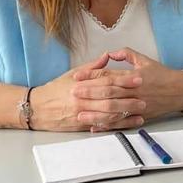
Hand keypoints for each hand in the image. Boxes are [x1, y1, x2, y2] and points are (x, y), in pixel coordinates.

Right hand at [30, 53, 146, 131]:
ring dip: (126, 113)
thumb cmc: (55, 89)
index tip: (139, 78)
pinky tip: (128, 123)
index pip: (107, 81)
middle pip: (110, 98)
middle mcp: (83, 99)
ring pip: (108, 114)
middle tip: (146, 96)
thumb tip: (107, 56)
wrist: (36, 108)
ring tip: (141, 111)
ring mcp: (83, 113)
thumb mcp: (72, 74)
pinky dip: (117, 124)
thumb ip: (92, 67)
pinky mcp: (82, 126)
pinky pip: (102, 125)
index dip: (125, 80)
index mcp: (82, 84)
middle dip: (129, 97)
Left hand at [73, 49, 182, 121]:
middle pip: (108, 92)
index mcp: (134, 76)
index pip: (109, 75)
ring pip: (113, 110)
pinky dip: (108, 126)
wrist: (181, 90)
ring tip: (80, 114)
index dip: (92, 75)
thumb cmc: (162, 74)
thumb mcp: (145, 59)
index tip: (77, 76)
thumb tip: (109, 53)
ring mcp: (137, 106)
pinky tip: (95, 127)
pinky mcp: (140, 117)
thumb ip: (126, 54)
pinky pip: (122, 123)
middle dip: (89, 93)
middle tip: (73, 93)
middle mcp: (135, 91)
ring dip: (95, 113)